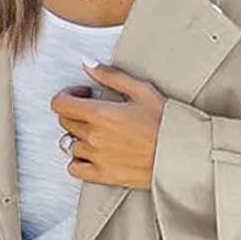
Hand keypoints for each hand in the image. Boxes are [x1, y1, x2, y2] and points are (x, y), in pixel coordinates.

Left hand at [50, 60, 165, 189]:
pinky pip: (75, 169)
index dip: (67, 95)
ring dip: (80, 137)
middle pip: (65, 123)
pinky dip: (78, 161)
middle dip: (75, 112)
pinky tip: (92, 154)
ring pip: (70, 145)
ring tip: (99, 133)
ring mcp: (96, 158)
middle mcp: (94, 137)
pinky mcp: (103, 175)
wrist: (180, 153)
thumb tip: (88, 64)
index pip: (61, 104)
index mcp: (100, 113)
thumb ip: (110, 75)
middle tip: (94, 110)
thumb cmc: (165, 122)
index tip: (82, 94)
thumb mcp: (141, 90)